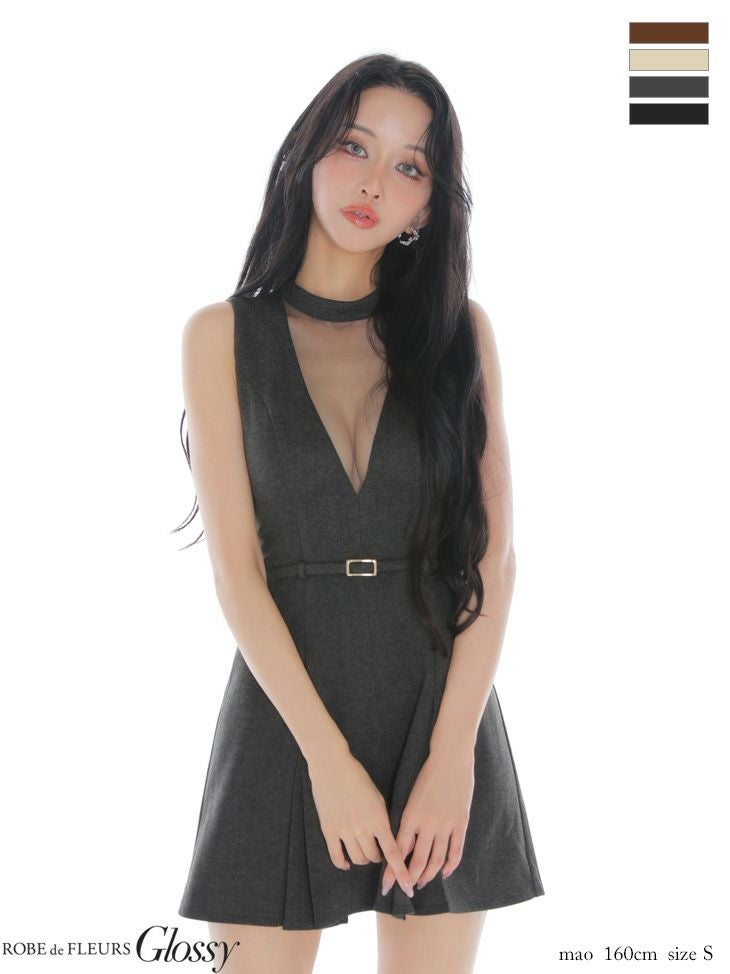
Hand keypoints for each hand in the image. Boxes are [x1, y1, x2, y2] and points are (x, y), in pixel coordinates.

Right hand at [307, 749, 414, 899]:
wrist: (332, 766)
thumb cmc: (358, 777)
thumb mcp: (378, 797)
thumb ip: (383, 819)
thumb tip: (388, 839)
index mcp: (378, 819)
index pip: (393, 853)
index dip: (400, 872)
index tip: (408, 887)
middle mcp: (362, 828)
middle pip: (374, 858)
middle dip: (379, 859)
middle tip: (379, 852)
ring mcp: (343, 831)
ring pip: (357, 859)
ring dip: (364, 860)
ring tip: (365, 852)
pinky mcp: (328, 830)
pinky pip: (336, 856)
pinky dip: (343, 864)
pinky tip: (347, 863)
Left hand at [381, 745, 474, 894]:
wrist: (450, 758)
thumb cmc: (427, 774)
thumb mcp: (411, 796)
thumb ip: (407, 819)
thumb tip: (401, 841)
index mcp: (410, 816)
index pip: (398, 851)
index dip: (392, 871)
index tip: (386, 885)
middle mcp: (427, 824)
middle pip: (417, 861)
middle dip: (410, 878)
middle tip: (406, 890)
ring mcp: (446, 824)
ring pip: (436, 860)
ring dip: (428, 875)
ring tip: (422, 883)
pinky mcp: (461, 822)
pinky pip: (456, 851)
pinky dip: (450, 866)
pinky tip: (444, 873)